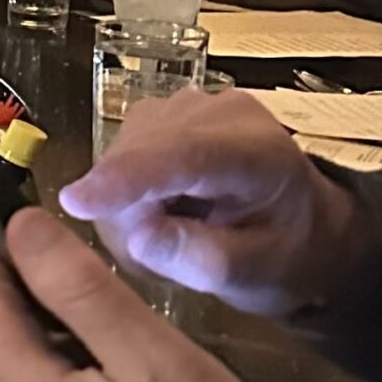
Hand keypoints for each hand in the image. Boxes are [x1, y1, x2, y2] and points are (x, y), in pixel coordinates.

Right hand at [57, 88, 365, 315]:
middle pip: (140, 152)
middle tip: (158, 264)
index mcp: (259, 153)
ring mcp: (187, 106)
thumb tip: (138, 241)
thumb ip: (205, 260)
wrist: (304, 223)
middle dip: (128, 212)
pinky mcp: (161, 113)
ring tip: (168, 239)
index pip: (186, 154)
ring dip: (125, 205)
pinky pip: (119, 151)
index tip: (77, 203)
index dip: (128, 177)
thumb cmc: (287, 252)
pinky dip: (124, 192)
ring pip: (121, 152)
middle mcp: (220, 112)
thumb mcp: (258, 275)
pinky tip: (157, 214)